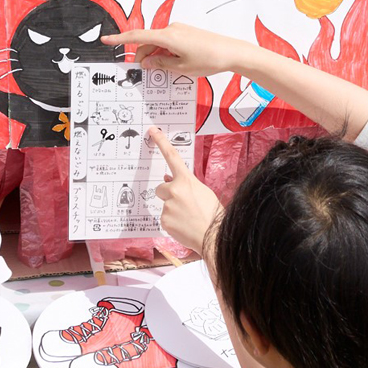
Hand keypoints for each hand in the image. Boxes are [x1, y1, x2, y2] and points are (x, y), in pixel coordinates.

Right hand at [102, 24, 251, 77]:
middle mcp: (171, 29)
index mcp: (167, 37)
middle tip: (144, 74)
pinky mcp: (186, 33)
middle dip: (143, 56)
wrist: (231, 52)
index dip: (119, 39)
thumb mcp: (181, 68)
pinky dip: (164, 52)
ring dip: (155, 56)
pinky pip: (168, 42)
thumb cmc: (208, 59)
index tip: (106, 40)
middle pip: (147, 42)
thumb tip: (146, 62)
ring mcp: (179, 30)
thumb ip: (160, 65)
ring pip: (158, 43)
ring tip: (163, 72)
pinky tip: (172, 65)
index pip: (137, 36)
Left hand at [151, 127, 221, 255]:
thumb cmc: (212, 214)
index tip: (152, 131)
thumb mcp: (203, 192)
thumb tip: (167, 181)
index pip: (172, 157)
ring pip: (164, 205)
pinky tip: (184, 226)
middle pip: (161, 188)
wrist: (214, 237)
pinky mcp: (164, 221)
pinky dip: (172, 222)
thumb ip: (185, 184)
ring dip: (172, 209)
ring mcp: (167, 207)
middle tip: (184, 205)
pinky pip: (164, 218)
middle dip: (168, 194)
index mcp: (186, 180)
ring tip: (188, 218)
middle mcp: (174, 191)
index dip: (161, 142)